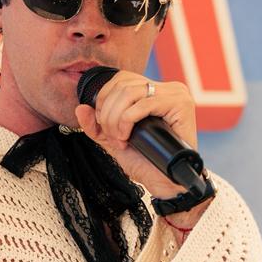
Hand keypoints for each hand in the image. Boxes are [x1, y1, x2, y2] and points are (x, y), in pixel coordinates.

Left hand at [73, 72, 198, 199]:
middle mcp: (166, 88)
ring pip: (130, 93)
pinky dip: (128, 120)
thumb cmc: (145, 161)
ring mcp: (176, 94)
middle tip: (112, 136)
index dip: (104, 100)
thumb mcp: (113, 140)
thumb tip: (80, 107)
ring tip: (120, 139)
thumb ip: (96, 125)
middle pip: (122, 85)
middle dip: (108, 113)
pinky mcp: (181, 104)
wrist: (166, 182)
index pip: (120, 79)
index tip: (104, 126)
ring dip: (116, 119)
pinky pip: (144, 104)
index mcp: (152, 91)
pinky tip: (128, 137)